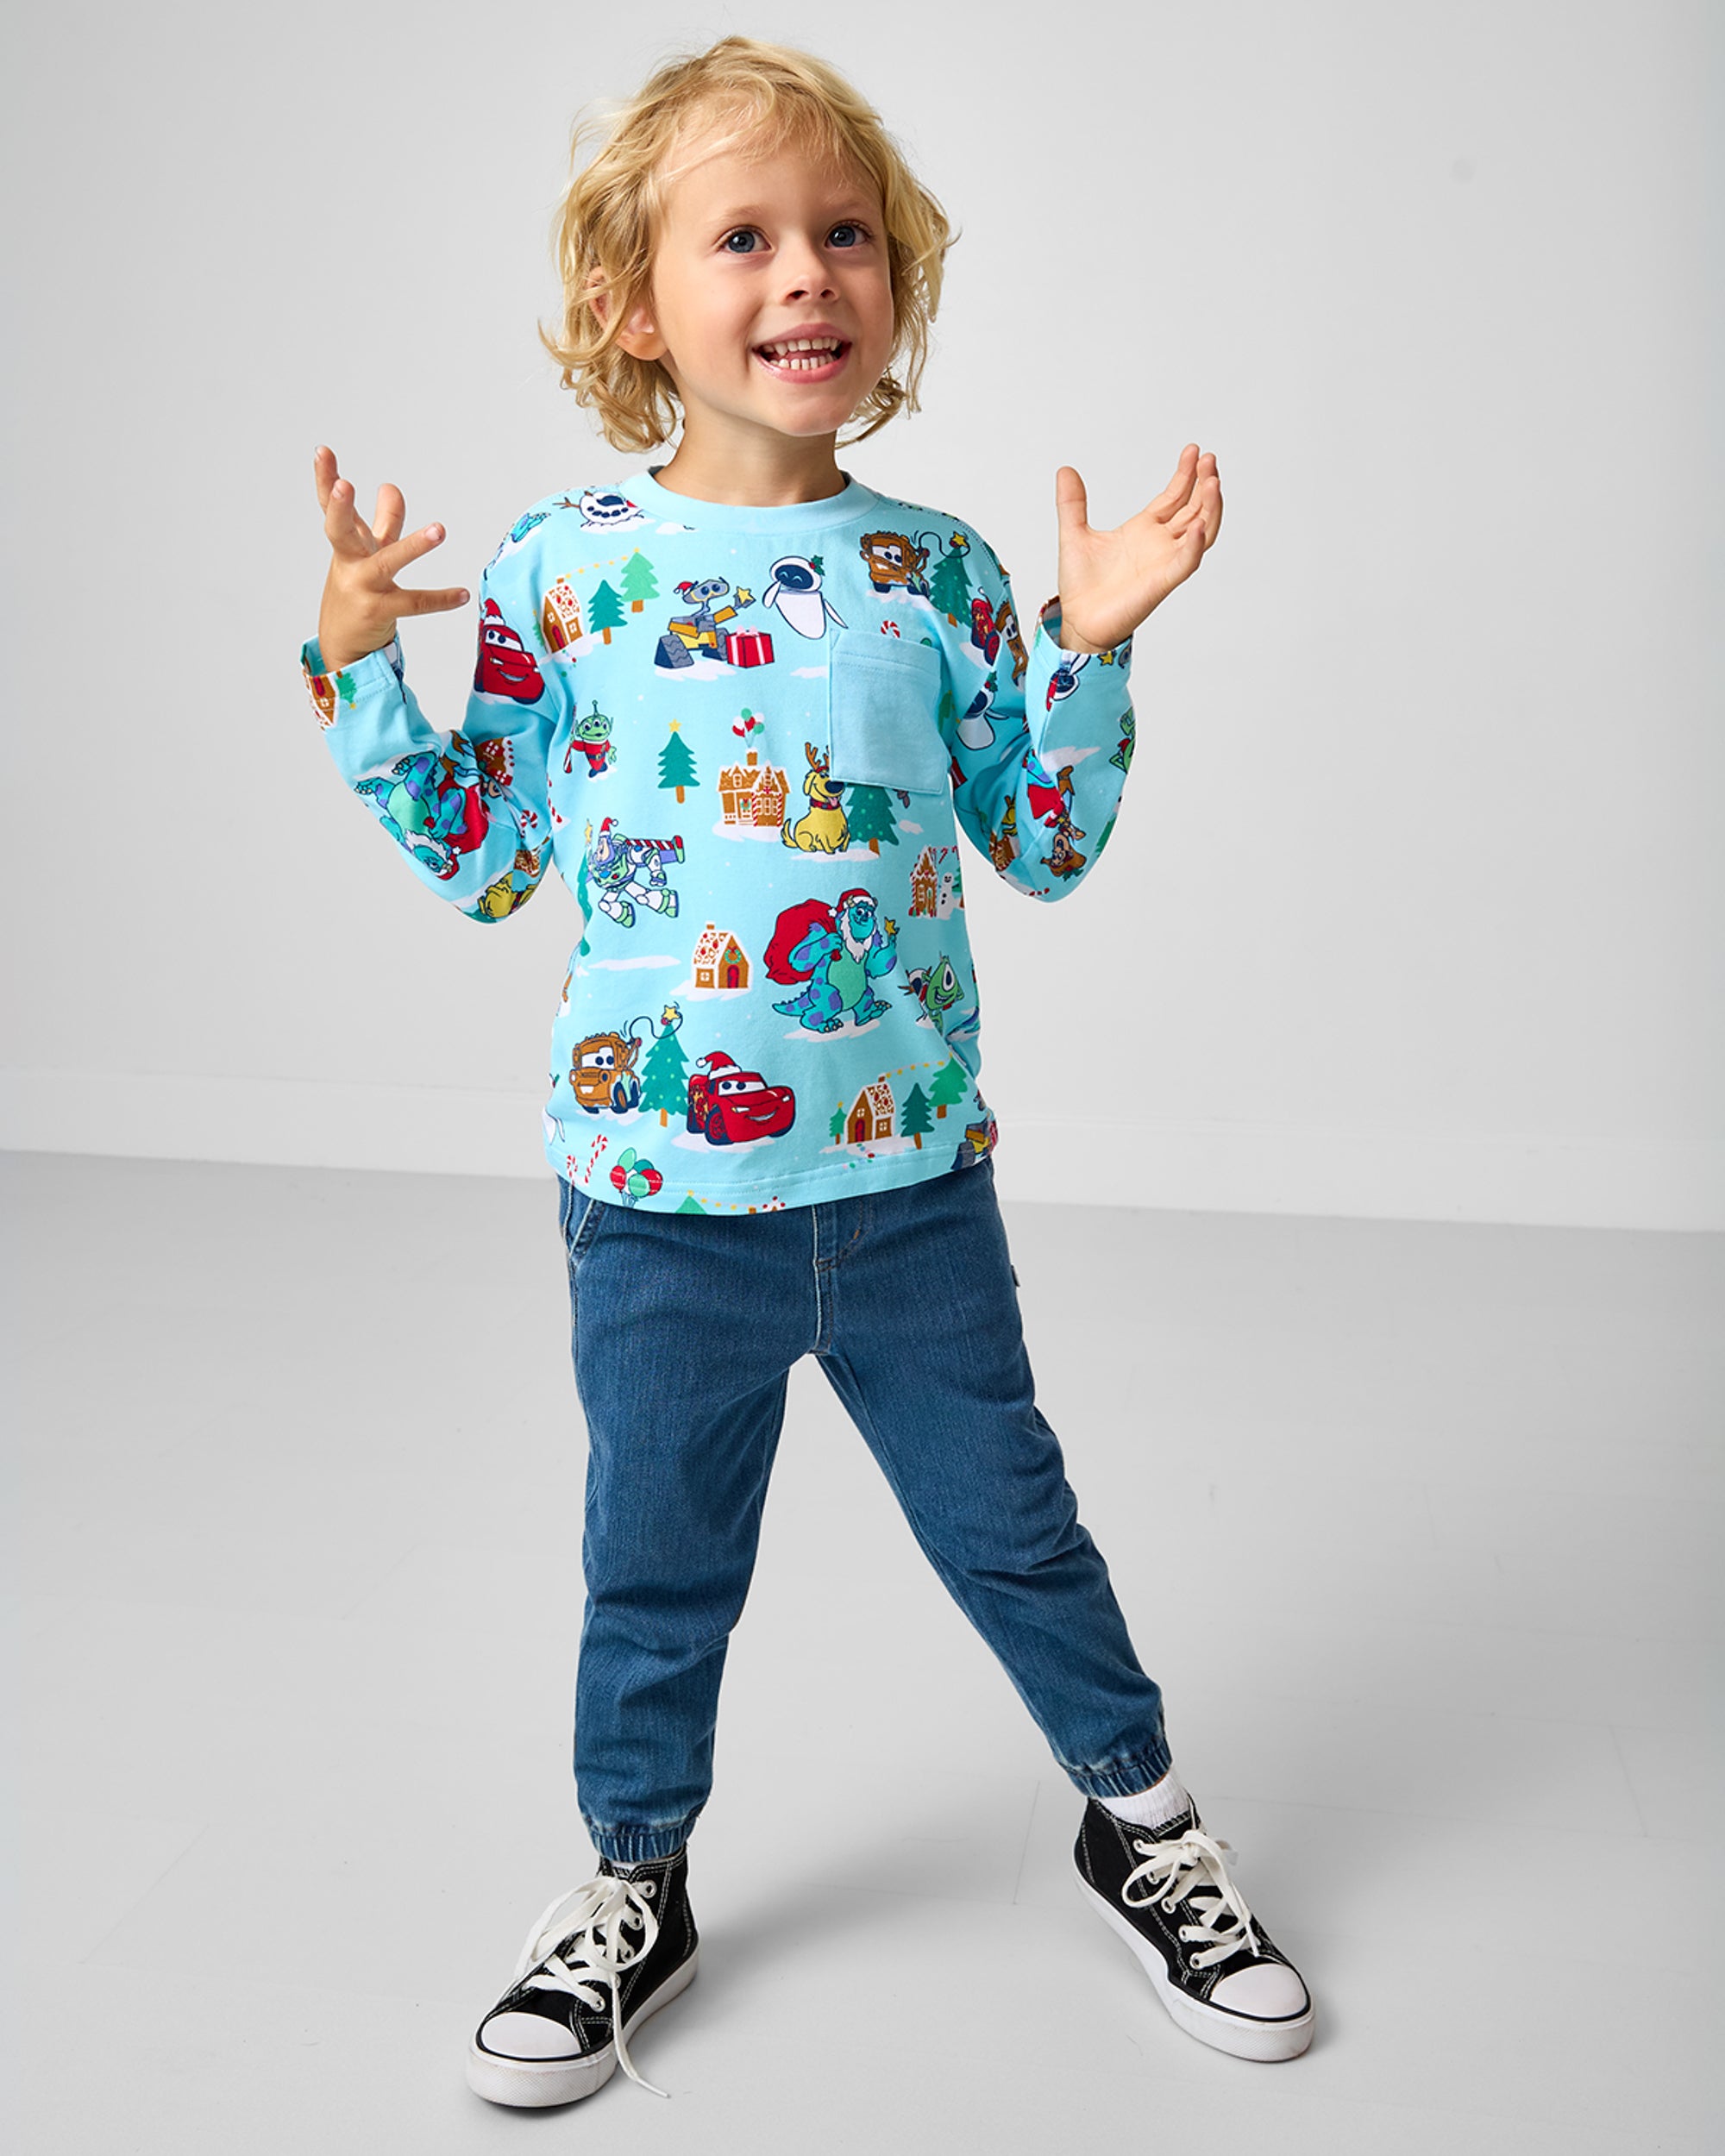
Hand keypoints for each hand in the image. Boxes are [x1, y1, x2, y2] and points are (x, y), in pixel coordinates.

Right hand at [313, 445, 470, 673]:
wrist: (343, 643)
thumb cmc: (357, 589)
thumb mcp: (368, 552)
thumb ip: (384, 520)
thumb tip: (390, 485)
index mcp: (346, 544)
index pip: (330, 507)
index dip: (324, 479)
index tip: (322, 451)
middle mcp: (350, 562)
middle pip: (339, 531)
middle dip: (340, 508)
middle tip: (344, 485)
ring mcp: (364, 587)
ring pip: (387, 563)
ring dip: (413, 546)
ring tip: (440, 530)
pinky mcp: (380, 611)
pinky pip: (414, 603)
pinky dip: (441, 599)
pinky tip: (463, 594)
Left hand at [1050, 445, 1222, 653]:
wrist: (1078, 620)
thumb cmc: (1081, 586)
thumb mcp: (1074, 534)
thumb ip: (1072, 503)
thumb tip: (1065, 470)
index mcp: (1144, 530)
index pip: (1174, 496)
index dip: (1185, 474)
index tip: (1194, 450)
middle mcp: (1160, 543)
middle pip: (1193, 508)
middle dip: (1203, 483)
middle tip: (1209, 458)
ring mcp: (1165, 562)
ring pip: (1200, 530)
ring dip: (1210, 507)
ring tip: (1213, 481)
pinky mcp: (1163, 582)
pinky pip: (1186, 562)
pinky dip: (1195, 545)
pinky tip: (1199, 525)